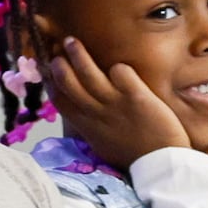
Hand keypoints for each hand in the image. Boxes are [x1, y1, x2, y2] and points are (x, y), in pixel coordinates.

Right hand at [49, 38, 191, 166]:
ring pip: (88, 73)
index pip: (60, 101)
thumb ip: (91, 128)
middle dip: (60, 64)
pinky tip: (121, 67)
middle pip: (68, 83)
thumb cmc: (133, 157)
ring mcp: (114, 103)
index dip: (51, 83)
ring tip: (72, 41)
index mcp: (87, 126)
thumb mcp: (103, 146)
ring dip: (77, 54)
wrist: (160, 166)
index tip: (47, 71)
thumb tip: (82, 116)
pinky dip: (119, 68)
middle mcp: (96, 113)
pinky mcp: (136, 96)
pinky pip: (120, 71)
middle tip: (57, 51)